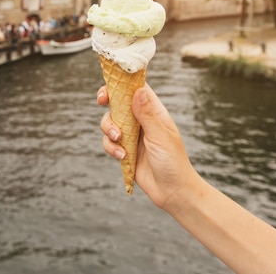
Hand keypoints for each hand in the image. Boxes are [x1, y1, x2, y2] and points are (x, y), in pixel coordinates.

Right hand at [97, 84, 199, 211]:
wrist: (172, 191)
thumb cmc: (173, 162)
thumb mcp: (160, 136)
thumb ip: (147, 114)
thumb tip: (138, 91)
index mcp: (154, 112)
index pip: (137, 89)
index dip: (122, 82)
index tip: (111, 83)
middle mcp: (141, 120)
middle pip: (118, 102)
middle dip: (108, 101)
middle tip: (101, 101)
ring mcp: (132, 135)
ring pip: (110, 122)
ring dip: (110, 129)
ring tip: (120, 141)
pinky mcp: (124, 150)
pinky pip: (109, 142)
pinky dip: (111, 147)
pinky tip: (122, 156)